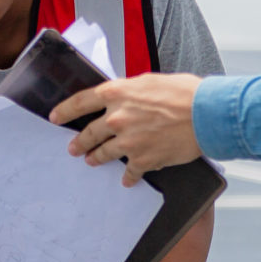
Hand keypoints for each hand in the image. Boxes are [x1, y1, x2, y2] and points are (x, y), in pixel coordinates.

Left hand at [52, 72, 203, 184]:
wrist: (206, 114)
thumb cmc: (185, 93)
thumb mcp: (151, 81)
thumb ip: (131, 91)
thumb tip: (126, 97)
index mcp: (117, 93)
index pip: (80, 102)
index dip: (64, 110)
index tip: (55, 117)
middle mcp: (117, 118)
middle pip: (88, 133)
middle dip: (78, 142)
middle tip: (73, 148)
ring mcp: (128, 141)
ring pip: (103, 154)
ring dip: (96, 159)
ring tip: (92, 161)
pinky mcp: (143, 159)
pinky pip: (129, 171)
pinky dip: (128, 177)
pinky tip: (127, 180)